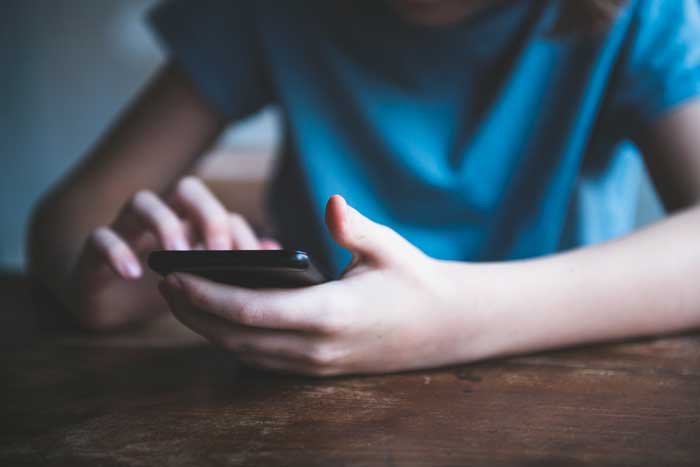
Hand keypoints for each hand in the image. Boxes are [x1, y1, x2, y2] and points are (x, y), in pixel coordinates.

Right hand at [69, 176, 278, 329]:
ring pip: (143, 200)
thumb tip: (274, 248)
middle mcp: (163, 217)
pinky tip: (132, 273)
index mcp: (192, 225)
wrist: (106, 304)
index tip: (252, 264)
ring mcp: (128, 228)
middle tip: (220, 254)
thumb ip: (236, 266)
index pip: (223, 212)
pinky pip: (100, 236)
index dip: (240, 234)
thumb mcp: (203, 283)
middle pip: (187, 189)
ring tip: (177, 256)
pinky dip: (116, 251)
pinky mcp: (95, 249)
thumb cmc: (161, 288)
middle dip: (208, 215)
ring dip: (165, 224)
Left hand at [159, 195, 471, 375]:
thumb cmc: (414, 280)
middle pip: (237, 336)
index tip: (174, 278)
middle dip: (195, 313)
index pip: (252, 310)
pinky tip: (218, 318)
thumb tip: (331, 202)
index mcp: (331, 313)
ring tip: (181, 300)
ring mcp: (317, 363)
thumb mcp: (388, 247)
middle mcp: (317, 346)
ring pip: (246, 353)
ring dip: (209, 329)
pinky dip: (233, 340)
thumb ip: (355, 228)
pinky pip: (263, 359)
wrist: (444, 326)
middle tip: (164, 284)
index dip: (207, 295)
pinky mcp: (318, 369)